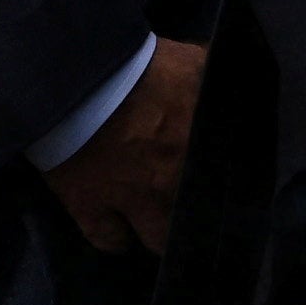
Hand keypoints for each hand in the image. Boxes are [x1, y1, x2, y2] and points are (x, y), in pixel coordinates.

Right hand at [44, 37, 212, 253]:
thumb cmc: (136, 66)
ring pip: (157, 239)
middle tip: (187, 201)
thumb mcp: (190, 64)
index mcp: (196, 146)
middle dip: (193, 212)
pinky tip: (121, 235)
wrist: (74, 80)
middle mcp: (170, 182)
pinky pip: (109, 240)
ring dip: (159, 232)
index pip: (223, 179)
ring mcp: (131, 201)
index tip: (215, 177)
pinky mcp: (91, 209)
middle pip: (193, 216)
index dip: (220, 181)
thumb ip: (211, 81)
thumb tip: (231, 86)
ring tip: (158, 226)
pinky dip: (116, 239)